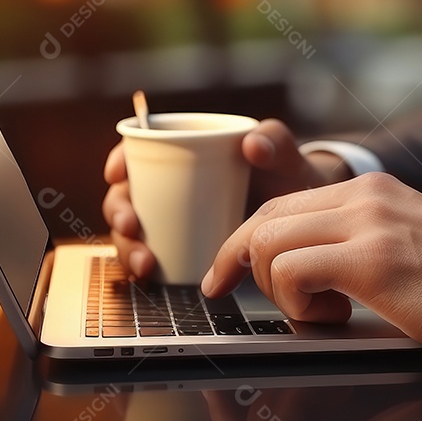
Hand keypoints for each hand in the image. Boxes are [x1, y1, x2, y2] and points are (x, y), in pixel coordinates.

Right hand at [101, 118, 351, 278]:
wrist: (303, 216)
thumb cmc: (289, 176)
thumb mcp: (285, 156)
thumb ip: (275, 142)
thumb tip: (253, 144)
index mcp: (186, 152)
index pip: (140, 149)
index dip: (121, 158)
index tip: (118, 172)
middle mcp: (171, 187)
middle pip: (127, 194)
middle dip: (119, 211)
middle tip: (132, 225)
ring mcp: (172, 220)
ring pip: (133, 231)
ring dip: (127, 247)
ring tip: (146, 262)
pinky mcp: (180, 248)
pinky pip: (151, 257)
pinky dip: (142, 269)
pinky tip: (149, 278)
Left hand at [202, 172, 421, 362]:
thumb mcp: (404, 245)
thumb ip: (353, 243)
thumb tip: (296, 268)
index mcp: (372, 191)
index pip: (281, 205)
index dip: (242, 243)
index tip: (224, 276)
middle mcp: (366, 196)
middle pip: (264, 218)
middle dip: (242, 265)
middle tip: (263, 303)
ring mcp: (370, 223)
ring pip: (270, 242)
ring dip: (280, 289)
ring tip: (326, 313)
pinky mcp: (375, 259)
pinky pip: (294, 270)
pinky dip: (298, 301)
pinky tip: (338, 317)